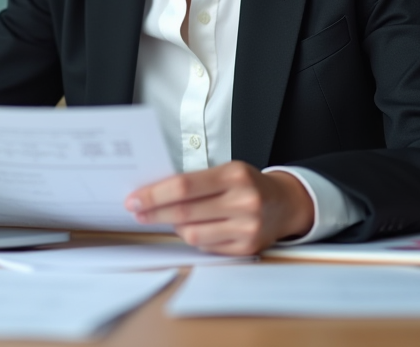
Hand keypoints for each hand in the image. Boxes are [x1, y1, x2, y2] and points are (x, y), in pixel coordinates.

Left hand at [124, 161, 314, 254]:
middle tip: (136, 211)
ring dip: (174, 227)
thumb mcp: (226, 171)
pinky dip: (194, 237)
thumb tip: (153, 193)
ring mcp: (247, 228)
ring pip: (193, 234)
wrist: (285, 204)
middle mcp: (244, 202)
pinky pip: (206, 247)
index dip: (155, 194)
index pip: (184, 186)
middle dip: (154, 213)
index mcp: (235, 175)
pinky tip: (194, 228)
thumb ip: (195, 181)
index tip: (134, 198)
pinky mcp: (247, 248)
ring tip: (169, 219)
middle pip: (185, 212)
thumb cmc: (247, 184)